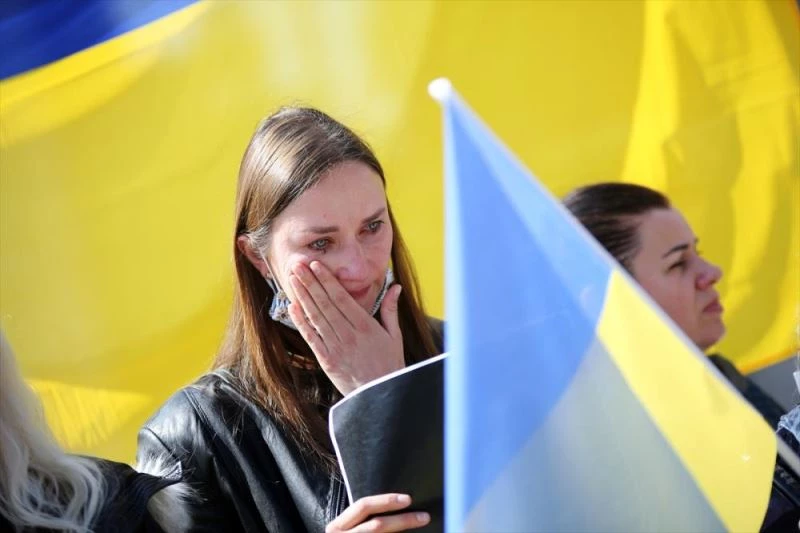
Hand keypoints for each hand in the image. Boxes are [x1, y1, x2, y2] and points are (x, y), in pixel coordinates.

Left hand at [288, 261, 404, 394]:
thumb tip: (395, 286)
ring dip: (302, 296)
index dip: (326, 280)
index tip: (316, 265)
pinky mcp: (326, 360)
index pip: (341, 298)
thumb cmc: (389, 364)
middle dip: (309, 282)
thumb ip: (390, 309)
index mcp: (366, 326)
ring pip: (315, 317)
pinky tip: (292, 306)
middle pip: (325, 304)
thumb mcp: (395, 335)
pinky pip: (311, 337)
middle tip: (297, 264)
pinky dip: (301, 321)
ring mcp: (336, 348)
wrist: (381, 397)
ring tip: (292, 278)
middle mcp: (348, 335)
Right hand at [326, 494, 429, 532]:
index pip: (363, 506)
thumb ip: (360, 520)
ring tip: (421, 526)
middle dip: (402, 520)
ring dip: (403, 531)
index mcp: (338, 526)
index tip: (407, 499)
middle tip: (424, 516)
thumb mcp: (345, 530)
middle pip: (376, 525)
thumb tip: (394, 507)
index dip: (385, 501)